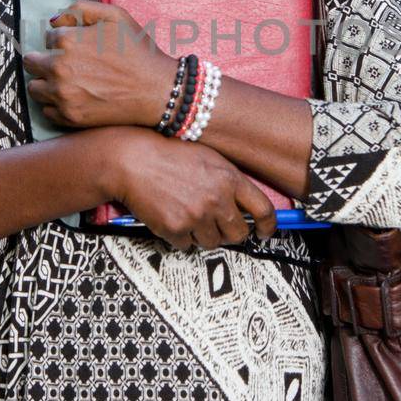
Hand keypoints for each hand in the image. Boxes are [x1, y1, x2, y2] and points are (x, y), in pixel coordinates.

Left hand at [22, 0, 177, 129]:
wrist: (157, 90)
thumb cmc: (138, 51)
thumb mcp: (114, 15)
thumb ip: (80, 9)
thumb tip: (54, 20)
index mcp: (68, 41)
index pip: (47, 37)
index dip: (61, 40)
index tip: (77, 46)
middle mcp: (59, 68)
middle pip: (31, 63)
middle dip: (45, 60)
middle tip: (65, 64)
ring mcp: (63, 95)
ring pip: (34, 87)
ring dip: (45, 82)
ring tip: (66, 81)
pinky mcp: (69, 117)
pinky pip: (46, 110)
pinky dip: (55, 104)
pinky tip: (73, 97)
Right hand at [105, 128, 277, 250]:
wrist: (132, 160)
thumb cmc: (169, 156)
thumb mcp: (209, 158)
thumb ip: (229, 181)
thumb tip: (246, 207)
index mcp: (229, 178)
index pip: (263, 210)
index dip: (269, 226)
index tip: (264, 232)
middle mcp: (217, 199)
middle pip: (238, 234)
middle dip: (229, 232)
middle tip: (215, 224)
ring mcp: (196, 216)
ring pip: (212, 243)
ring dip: (202, 234)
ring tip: (187, 214)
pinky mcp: (176, 228)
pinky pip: (186, 245)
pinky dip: (180, 236)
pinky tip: (170, 216)